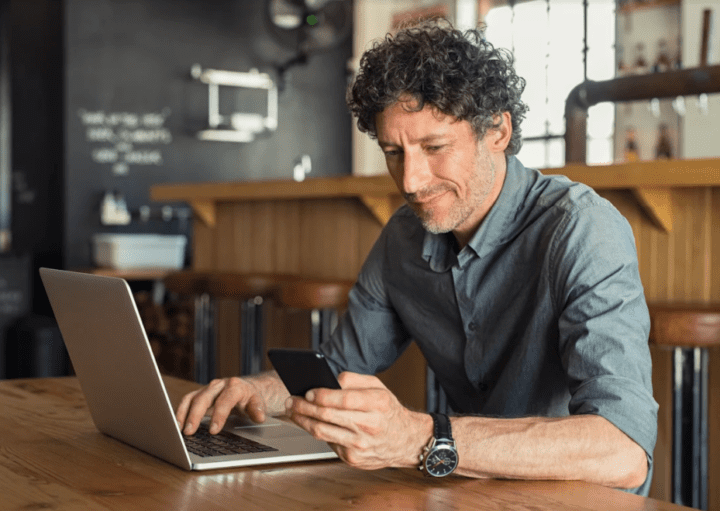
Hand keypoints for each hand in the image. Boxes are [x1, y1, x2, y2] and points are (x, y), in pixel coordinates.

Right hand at [176, 377, 266, 435]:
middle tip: (189, 432)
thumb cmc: (251, 397)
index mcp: (235, 386)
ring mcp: (208, 389)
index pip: (225, 400)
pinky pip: (187, 401)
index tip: (214, 431)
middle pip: (204, 398)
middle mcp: (219, 385)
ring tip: (178, 430)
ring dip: (184, 413)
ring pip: (192, 398)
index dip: (218, 415)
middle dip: (195, 415)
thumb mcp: (258, 402)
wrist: (247, 388)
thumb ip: (258, 409)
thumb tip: (259, 417)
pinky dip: (180, 412)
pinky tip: (177, 425)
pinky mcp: (200, 394)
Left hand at [285, 372, 432, 469]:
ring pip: (322, 432)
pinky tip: (308, 423)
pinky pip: (327, 442)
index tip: (307, 391)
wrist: (405, 441)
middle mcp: (369, 426)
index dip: (321, 395)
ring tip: (293, 412)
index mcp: (377, 404)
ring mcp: (360, 445)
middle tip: (291, 400)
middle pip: (327, 416)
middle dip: (304, 407)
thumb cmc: (388, 411)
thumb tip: (330, 379)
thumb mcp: (379, 387)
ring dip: (303, 420)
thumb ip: (354, 379)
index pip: (343, 399)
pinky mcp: (352, 458)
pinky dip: (316, 431)